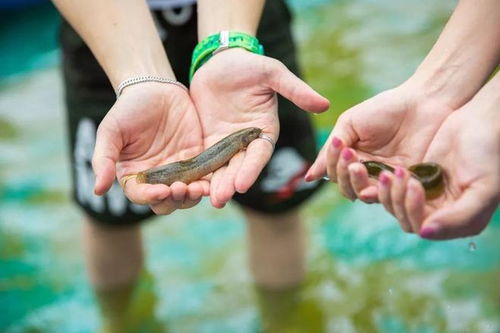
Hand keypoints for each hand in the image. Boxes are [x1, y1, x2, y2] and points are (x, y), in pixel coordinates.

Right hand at [92, 83, 208, 214]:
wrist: (156, 88)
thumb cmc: (128, 109)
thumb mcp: (111, 131)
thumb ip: (103, 159)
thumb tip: (97, 190)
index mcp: (134, 176)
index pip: (141, 195)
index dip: (151, 197)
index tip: (161, 191)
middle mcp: (157, 178)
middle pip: (167, 202)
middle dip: (175, 200)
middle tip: (181, 188)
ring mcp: (178, 171)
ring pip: (187, 195)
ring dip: (193, 196)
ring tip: (198, 188)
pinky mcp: (197, 160)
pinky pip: (205, 178)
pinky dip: (209, 183)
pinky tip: (213, 182)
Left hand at [190, 48, 329, 207]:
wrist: (220, 61)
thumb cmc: (249, 65)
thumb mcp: (272, 73)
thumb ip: (296, 90)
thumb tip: (325, 105)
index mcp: (265, 130)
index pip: (259, 154)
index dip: (250, 169)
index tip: (241, 184)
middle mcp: (247, 142)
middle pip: (239, 167)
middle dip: (230, 183)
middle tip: (219, 199)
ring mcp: (227, 144)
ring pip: (222, 168)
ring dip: (215, 184)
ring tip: (208, 200)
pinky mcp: (209, 142)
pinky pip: (205, 160)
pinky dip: (201, 174)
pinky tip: (192, 186)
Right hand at [306, 78, 455, 205]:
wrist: (425, 102)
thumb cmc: (385, 108)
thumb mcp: (351, 123)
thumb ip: (332, 149)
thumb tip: (309, 177)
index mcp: (352, 158)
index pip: (335, 174)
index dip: (333, 164)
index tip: (341, 146)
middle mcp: (368, 172)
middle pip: (347, 189)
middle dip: (346, 175)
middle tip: (353, 159)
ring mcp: (388, 179)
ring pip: (366, 195)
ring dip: (361, 184)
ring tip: (363, 167)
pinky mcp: (408, 184)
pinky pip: (392, 196)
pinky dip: (386, 188)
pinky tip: (390, 173)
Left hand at [376, 93, 499, 238]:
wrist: (481, 121)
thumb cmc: (488, 154)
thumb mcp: (483, 187)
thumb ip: (460, 216)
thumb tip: (425, 232)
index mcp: (461, 222)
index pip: (424, 227)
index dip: (414, 209)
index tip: (416, 183)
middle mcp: (441, 215)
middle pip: (405, 218)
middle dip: (398, 197)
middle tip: (400, 172)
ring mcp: (426, 198)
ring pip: (395, 206)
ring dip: (389, 191)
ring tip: (388, 172)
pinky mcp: (415, 181)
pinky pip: (392, 190)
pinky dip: (386, 184)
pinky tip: (385, 171)